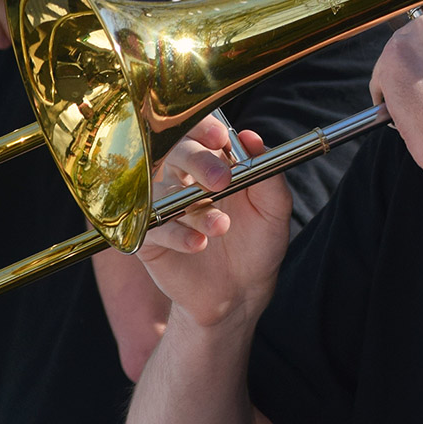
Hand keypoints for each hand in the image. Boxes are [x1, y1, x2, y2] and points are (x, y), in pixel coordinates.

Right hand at [135, 115, 292, 329]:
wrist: (241, 294)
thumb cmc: (258, 244)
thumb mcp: (273, 209)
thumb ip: (268, 171)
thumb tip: (252, 137)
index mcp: (213, 162)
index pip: (199, 131)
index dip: (205, 129)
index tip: (221, 139)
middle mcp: (183, 177)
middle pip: (174, 151)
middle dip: (198, 161)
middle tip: (221, 181)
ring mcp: (162, 205)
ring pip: (164, 190)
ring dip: (194, 209)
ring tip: (221, 228)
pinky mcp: (149, 235)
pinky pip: (153, 225)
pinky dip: (178, 234)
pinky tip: (199, 245)